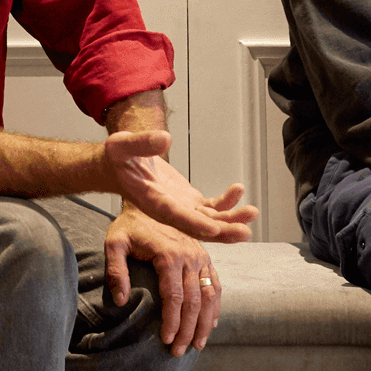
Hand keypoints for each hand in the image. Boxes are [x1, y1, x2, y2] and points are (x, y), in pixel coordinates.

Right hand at [103, 130, 257, 243]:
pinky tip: (239, 190)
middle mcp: (168, 211)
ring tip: (252, 213)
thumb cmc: (118, 156)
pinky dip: (226, 202)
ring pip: (209, 220)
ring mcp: (180, 208)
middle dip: (222, 230)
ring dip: (231, 219)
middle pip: (197, 226)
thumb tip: (165, 139)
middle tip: (244, 231)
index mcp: (152, 201)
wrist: (118, 166)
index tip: (213, 229)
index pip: (175, 216)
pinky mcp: (188, 201)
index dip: (194, 223)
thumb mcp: (122, 144)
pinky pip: (211, 207)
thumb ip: (142, 143)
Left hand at [105, 205, 221, 356]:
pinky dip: (215, 306)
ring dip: (205, 323)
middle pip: (194, 301)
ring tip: (198, 345)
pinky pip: (215, 284)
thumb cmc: (129, 225)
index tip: (167, 341)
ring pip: (210, 296)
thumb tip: (120, 300)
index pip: (174, 297)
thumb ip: (116, 271)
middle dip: (188, 330)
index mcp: (170, 254)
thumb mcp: (114, 243)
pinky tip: (210, 323)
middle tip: (180, 351)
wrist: (148, 200)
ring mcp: (201, 256)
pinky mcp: (204, 256)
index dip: (172, 322)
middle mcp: (190, 256)